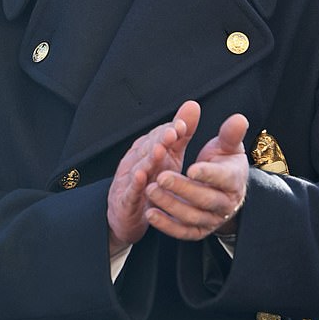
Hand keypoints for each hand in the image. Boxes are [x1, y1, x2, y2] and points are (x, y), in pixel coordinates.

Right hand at [107, 100, 200, 253]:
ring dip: (149, 158)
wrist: (127, 214)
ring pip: (139, 167)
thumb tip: (193, 105)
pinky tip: (141, 178)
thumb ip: (181, 134)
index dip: (171, 130)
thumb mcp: (170, 157)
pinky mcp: (126, 200)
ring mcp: (129, 180)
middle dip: (160, 139)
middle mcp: (137, 161)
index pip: (159, 136)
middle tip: (173, 133)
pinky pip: (131, 191)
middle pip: (148, 148)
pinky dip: (135, 184)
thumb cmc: (151, 181)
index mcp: (148, 149)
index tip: (183, 125)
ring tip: (160, 150)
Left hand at [144, 111, 248, 240]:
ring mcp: (211, 220)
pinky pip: (182, 232)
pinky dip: (166, 226)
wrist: (225, 192)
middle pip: (204, 199)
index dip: (208, 174)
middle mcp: (224, 204)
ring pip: (191, 217)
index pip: (223, 179)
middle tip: (161, 176)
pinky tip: (150, 213)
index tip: (191, 168)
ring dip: (170, 205)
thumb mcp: (228, 147)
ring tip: (150, 190)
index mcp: (234, 181)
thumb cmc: (223, 163)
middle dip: (182, 189)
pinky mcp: (197, 231)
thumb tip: (239, 118)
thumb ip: (230, 134)